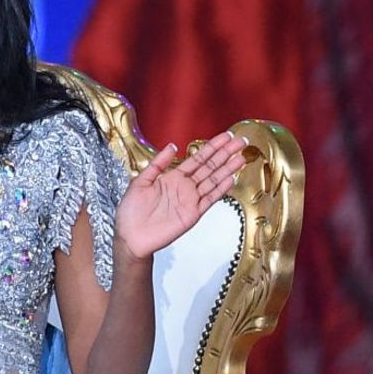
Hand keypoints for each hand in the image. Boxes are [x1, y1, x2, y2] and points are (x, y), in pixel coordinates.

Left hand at [114, 131, 247, 260]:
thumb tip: (172, 146)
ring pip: (213, 181)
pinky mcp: (192, 214)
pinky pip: (209, 200)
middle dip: (225, 154)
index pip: (197, 159)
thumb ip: (158, 164)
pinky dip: (220, 190)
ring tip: (241, 157)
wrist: (130, 236)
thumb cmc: (131, 211)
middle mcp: (185, 187)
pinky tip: (230, 179)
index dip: (212, 147)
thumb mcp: (141, 181)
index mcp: (172, 177)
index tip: (226, 137)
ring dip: (227, 169)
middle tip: (240, 141)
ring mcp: (190, 200)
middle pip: (209, 167)